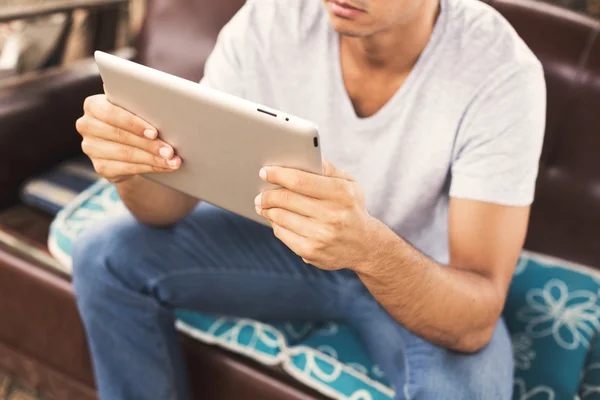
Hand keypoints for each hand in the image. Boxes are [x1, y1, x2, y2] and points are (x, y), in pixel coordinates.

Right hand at [76, 91, 180, 182]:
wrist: (127, 147)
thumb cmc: (134, 121)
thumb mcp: (134, 109)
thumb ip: (138, 105)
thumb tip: (162, 107)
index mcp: (93, 105)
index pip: (111, 114)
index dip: (134, 124)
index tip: (154, 132)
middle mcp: (87, 125)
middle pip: (121, 136)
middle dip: (149, 144)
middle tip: (170, 151)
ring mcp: (90, 148)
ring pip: (126, 154)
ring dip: (153, 159)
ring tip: (172, 161)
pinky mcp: (100, 167)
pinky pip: (127, 168)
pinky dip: (150, 168)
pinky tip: (165, 167)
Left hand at [255, 160, 379, 270]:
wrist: (365, 247)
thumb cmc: (352, 208)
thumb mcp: (350, 184)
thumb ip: (328, 169)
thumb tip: (305, 154)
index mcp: (341, 193)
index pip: (300, 180)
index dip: (278, 174)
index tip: (264, 172)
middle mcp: (332, 215)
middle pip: (286, 199)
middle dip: (268, 195)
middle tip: (260, 194)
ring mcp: (321, 235)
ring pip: (281, 217)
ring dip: (268, 210)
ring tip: (264, 205)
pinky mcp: (311, 252)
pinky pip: (282, 234)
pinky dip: (276, 225)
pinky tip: (276, 220)